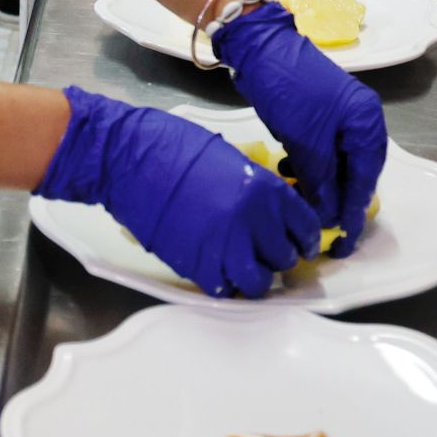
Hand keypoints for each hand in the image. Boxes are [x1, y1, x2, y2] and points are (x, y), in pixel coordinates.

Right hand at [37, 86, 322, 297]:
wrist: (130, 158)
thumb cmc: (176, 147)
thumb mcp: (231, 159)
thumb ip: (256, 188)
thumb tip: (272, 211)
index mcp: (265, 190)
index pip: (305, 226)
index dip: (306, 237)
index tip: (301, 241)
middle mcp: (253, 222)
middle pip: (285, 257)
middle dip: (279, 255)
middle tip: (267, 250)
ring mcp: (225, 247)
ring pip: (259, 282)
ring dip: (256, 276)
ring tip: (245, 265)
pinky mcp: (196, 266)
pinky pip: (225, 289)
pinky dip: (226, 283)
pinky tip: (220, 269)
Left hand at [212, 1, 386, 255]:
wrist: (260, 47)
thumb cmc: (290, 89)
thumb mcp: (306, 140)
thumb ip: (320, 181)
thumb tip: (327, 217)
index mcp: (366, 124)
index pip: (365, 179)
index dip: (351, 212)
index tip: (341, 242)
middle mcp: (358, 121)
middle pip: (352, 173)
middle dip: (334, 200)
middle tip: (318, 229)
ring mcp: (336, 118)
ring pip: (332, 165)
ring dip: (317, 184)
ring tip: (297, 197)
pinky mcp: (315, 118)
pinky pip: (317, 152)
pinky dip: (306, 167)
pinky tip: (288, 172)